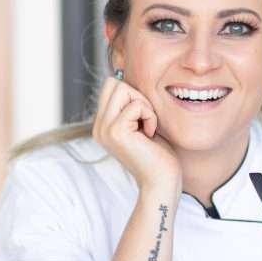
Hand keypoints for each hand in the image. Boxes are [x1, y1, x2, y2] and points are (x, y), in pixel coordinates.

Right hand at [93, 76, 180, 192]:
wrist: (162, 181)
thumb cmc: (160, 154)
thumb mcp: (143, 125)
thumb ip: (133, 106)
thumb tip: (129, 78)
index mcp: (103, 124)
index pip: (111, 85)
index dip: (134, 93)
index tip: (145, 117)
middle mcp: (99, 126)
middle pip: (113, 83)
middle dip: (137, 95)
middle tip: (147, 119)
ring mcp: (104, 129)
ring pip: (122, 88)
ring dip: (144, 105)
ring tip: (149, 127)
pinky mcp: (115, 132)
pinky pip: (136, 105)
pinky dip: (149, 115)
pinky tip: (151, 133)